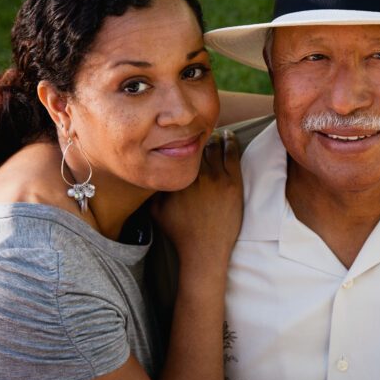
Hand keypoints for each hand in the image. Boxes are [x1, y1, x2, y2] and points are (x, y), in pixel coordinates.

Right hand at [151, 130, 242, 266]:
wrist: (204, 250)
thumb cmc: (180, 232)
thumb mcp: (156, 211)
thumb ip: (151, 190)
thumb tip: (146, 171)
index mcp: (177, 178)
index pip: (178, 149)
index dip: (180, 139)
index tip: (182, 134)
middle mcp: (195, 175)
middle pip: (197, 144)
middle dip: (198, 136)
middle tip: (200, 130)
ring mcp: (216, 178)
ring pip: (215, 146)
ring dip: (215, 136)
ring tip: (216, 132)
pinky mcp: (233, 183)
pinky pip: (232, 154)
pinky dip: (230, 142)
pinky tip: (229, 137)